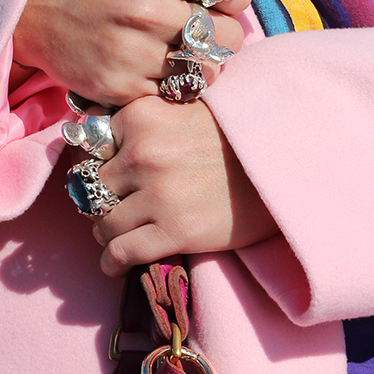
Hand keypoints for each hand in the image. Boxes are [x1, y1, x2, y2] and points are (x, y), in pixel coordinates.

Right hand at [12, 0, 292, 106]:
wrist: (36, 3)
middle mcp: (145, 4)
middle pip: (228, 37)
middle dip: (219, 35)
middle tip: (190, 27)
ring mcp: (131, 49)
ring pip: (206, 72)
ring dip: (201, 65)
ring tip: (174, 49)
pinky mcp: (119, 86)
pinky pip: (175, 95)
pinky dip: (172, 86)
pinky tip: (153, 68)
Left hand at [88, 96, 277, 274]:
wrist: (282, 163)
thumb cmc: (236, 136)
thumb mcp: (184, 108)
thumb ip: (145, 118)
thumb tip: (97, 133)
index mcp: (141, 116)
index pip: (91, 146)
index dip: (93, 164)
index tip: (103, 177)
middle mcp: (143, 153)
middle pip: (92, 188)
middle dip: (98, 202)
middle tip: (110, 210)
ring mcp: (158, 194)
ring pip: (104, 224)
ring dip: (106, 234)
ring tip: (116, 236)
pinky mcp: (174, 231)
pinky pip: (122, 253)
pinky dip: (112, 262)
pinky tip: (114, 265)